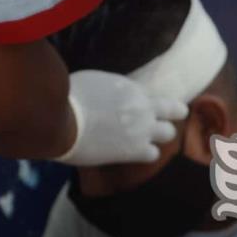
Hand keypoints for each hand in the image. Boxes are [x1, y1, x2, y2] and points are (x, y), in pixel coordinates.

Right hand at [56, 70, 187, 165]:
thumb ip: (112, 89)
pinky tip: (134, 154)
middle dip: (170, 116)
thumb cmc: (69, 97)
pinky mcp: (134, 150)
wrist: (62, 120)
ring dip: (160, 136)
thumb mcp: (96, 82)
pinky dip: (146, 154)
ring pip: (169, 133)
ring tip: (147, 140)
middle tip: (161, 121)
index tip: (154, 105)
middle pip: (175, 110)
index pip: (157, 94)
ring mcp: (142, 129)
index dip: (156, 101)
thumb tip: (111, 93)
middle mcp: (143, 107)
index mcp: (132, 88)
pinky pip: (153, 154)